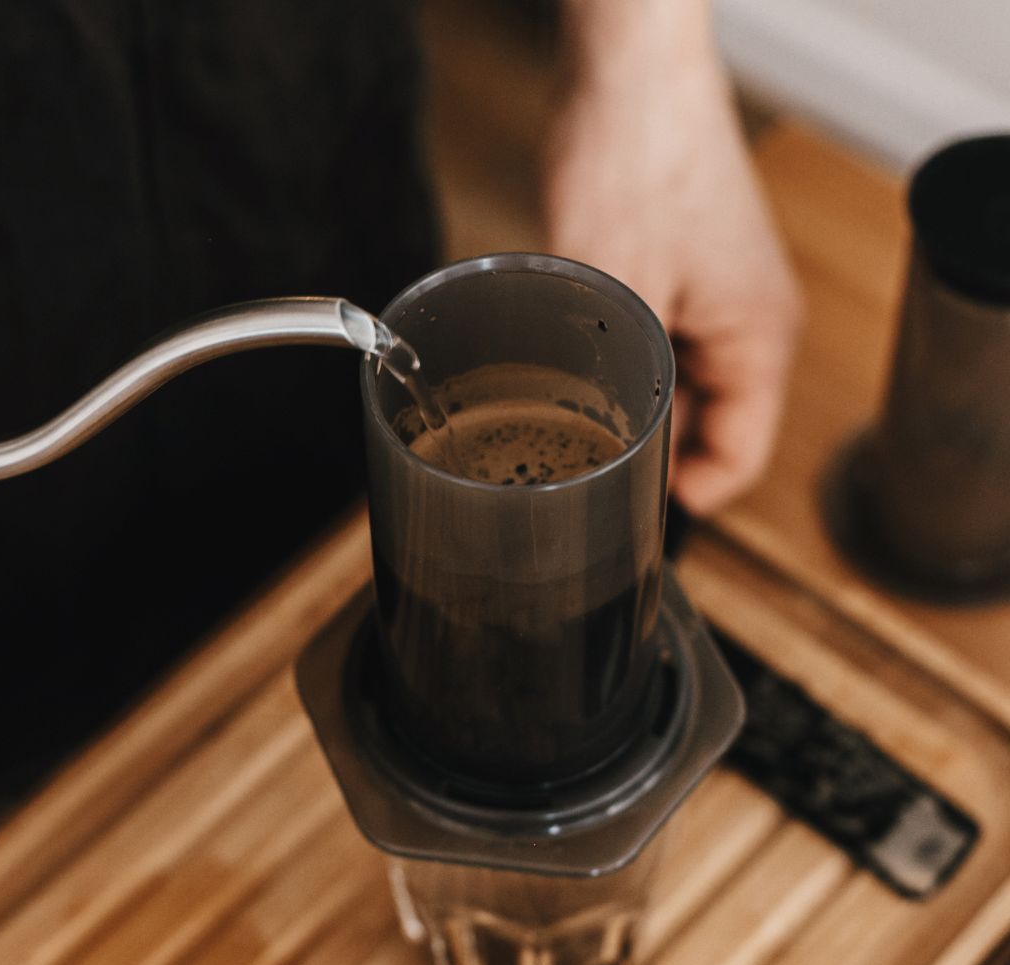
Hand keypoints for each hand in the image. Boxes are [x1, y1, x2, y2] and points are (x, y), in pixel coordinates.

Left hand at [544, 0, 802, 514]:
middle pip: (713, 429)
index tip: (630, 517)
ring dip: (639, 413)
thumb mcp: (615, 299)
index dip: (685, 500)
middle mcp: (752, 325)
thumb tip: (611, 463)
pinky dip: (633, 373)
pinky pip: (667, 352)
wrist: (628, 72)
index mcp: (758, 340)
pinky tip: (586, 374)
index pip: (737, 459)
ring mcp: (721, 300)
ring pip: (685, 393)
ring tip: (581, 426)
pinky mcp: (688, 279)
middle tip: (588, 474)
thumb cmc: (634, 162)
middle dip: (654, 458)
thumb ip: (623, 390)